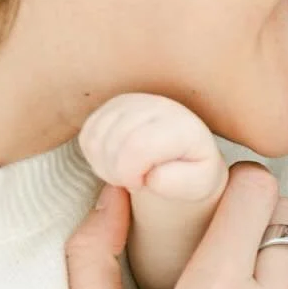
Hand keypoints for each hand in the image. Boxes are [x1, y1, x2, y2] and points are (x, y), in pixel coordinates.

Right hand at [78, 92, 228, 204]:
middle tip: (133, 183)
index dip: (129, 173)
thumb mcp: (199, 185)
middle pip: (113, 143)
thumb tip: (153, 177)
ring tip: (126, 176)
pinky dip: (94, 157)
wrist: (185, 153)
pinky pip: (87, 136)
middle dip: (116, 173)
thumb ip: (181, 184)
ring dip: (104, 167)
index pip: (138, 146)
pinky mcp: (110, 106)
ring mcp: (130, 103)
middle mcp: (155, 106)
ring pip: (96, 139)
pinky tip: (115, 165)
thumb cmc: (193, 172)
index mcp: (180, 126)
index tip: (140, 185)